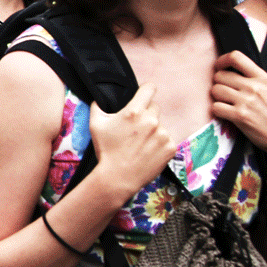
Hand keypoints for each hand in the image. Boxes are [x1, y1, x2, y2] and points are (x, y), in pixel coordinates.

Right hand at [88, 83, 175, 201]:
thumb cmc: (106, 151)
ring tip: (140, 145)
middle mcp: (151, 120)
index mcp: (134, 112)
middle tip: (135, 129)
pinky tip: (148, 152)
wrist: (117, 178)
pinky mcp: (170, 147)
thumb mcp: (95, 125)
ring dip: (153, 131)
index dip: (146, 90)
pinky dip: (159, 145)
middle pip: (154, 108)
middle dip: (146, 115)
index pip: (149, 88)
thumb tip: (99, 98)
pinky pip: (167, 140)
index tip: (144, 95)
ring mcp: (163, 134)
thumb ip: (98, 107)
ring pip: (160, 125)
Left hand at [210, 51, 266, 159]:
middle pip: (220, 75)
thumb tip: (244, 73)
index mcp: (264, 78)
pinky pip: (216, 107)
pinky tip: (226, 114)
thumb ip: (261, 81)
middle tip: (224, 92)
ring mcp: (247, 101)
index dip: (222, 60)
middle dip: (218, 83)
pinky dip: (217, 110)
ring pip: (215, 90)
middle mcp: (254, 87)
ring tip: (225, 103)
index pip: (236, 57)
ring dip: (217, 97)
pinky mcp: (240, 117)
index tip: (220, 68)